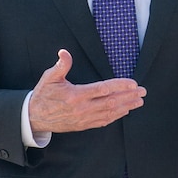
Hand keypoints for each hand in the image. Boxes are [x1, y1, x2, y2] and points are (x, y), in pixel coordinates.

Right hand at [28, 49, 145, 132]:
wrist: (34, 118)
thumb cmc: (44, 95)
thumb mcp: (49, 77)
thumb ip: (61, 65)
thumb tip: (64, 52)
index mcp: (75, 95)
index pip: (102, 90)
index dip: (119, 86)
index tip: (133, 83)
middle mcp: (82, 109)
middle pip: (111, 102)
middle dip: (129, 96)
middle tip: (143, 91)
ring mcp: (83, 119)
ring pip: (110, 113)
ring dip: (126, 107)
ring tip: (139, 101)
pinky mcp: (83, 125)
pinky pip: (103, 121)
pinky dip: (116, 116)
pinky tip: (126, 111)